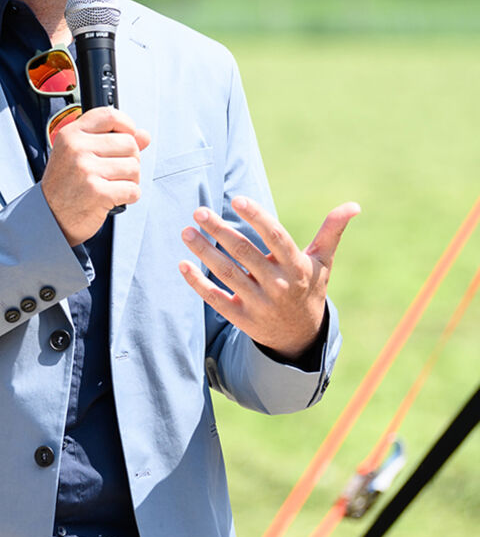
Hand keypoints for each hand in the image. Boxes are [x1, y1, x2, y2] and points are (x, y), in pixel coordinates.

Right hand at [42, 107, 150, 245]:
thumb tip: (144, 135)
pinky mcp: (97, 192)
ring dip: (130, 180)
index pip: (110, 116)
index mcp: (71, 135)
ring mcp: (86, 170)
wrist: (49, 215)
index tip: (127, 136)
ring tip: (112, 184)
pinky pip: (133, 190)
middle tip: (113, 171)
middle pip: (129, 143)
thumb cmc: (65, 184)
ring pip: (134, 167)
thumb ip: (112, 140)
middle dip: (130, 159)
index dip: (126, 125)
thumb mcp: (79, 154)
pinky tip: (113, 197)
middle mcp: (77, 149)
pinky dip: (129, 196)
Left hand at [178, 197, 359, 359]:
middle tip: (199, 211)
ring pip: (227, 273)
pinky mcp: (242, 318)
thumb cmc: (309, 288)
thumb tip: (354, 205)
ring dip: (204, 252)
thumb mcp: (322, 262)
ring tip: (186, 232)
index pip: (276, 237)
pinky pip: (215, 299)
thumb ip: (332, 232)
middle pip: (244, 253)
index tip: (238, 200)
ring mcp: (259, 303)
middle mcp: (278, 285)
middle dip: (220, 230)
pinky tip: (183, 264)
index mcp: (297, 267)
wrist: (301, 337)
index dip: (257, 217)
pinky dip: (197, 283)